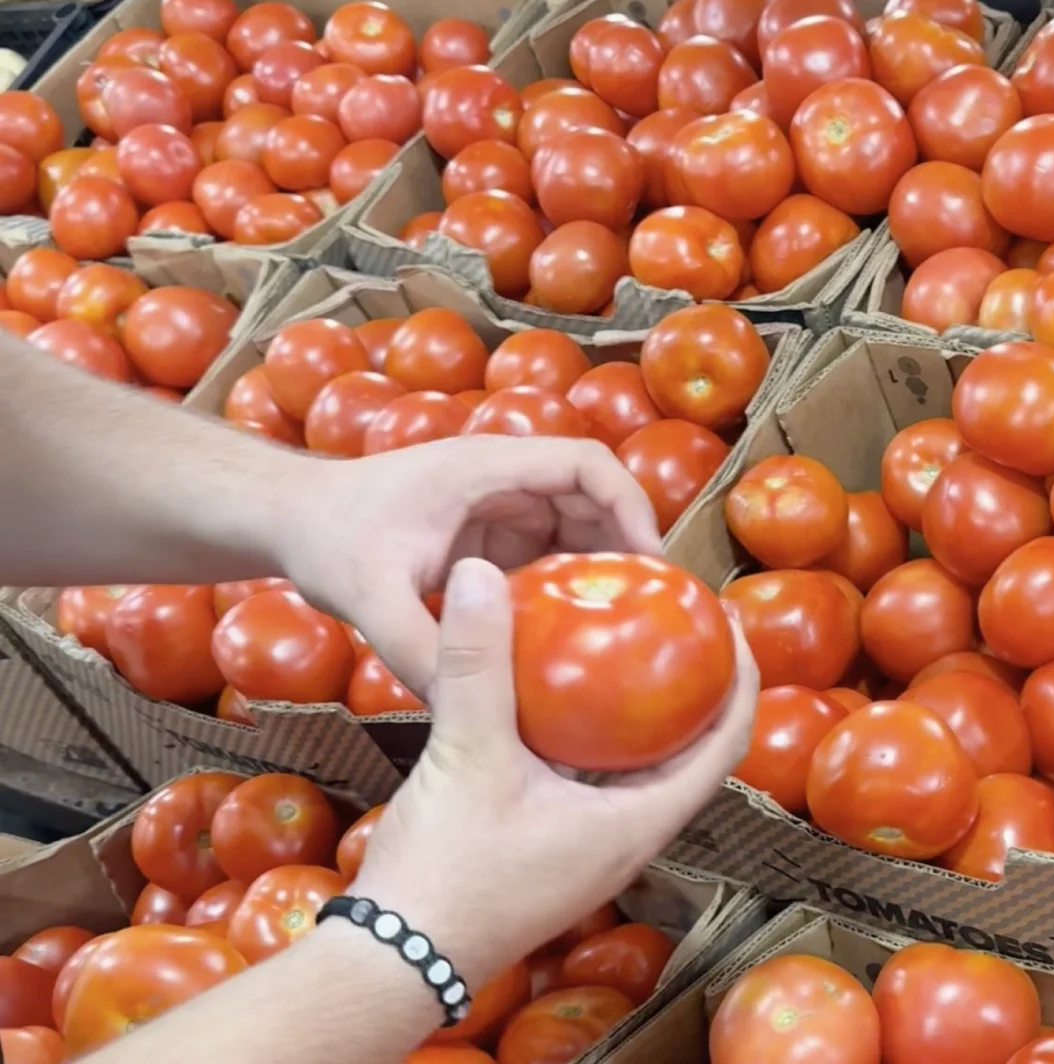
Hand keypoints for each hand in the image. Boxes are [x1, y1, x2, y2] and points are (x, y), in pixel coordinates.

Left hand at [269, 435, 660, 690]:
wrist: (283, 520)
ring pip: (573, 525)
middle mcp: (501, 478)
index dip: (632, 507)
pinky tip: (569, 636)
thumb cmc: (324, 538)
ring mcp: (494, 504)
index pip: (589, 465)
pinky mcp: (483, 533)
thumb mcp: (368, 596)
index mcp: (487, 468)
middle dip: (626, 546)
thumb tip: (469, 706)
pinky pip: (544, 551)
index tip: (651, 565)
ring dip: (597, 568)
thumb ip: (418, 648)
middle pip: (594, 496)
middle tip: (649, 609)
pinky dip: (563, 585)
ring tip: (619, 626)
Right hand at [345, 558, 758, 983]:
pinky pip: (590, 779)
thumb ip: (479, 665)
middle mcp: (628, 836)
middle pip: (689, 752)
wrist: (392, 959)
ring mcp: (590, 846)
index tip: (728, 622)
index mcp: (638, 822)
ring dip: (640, 712)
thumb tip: (485, 574)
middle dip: (694, 687)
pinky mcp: (552, 848)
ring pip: (636, 767)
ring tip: (625, 644)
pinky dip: (587, 735)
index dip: (739, 681)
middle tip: (678, 621)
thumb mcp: (466, 756)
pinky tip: (553, 694)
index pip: (724, 744)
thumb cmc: (446, 874)